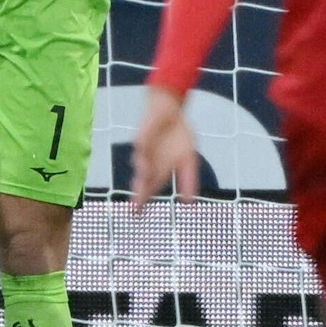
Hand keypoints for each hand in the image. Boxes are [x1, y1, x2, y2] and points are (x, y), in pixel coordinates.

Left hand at [130, 88, 199, 210]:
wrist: (173, 111)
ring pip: (141, 163)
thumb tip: (190, 203)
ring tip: (141, 184)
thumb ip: (189, 180)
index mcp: (160, 169)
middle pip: (142, 180)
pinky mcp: (142, 135)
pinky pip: (141, 143)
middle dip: (139, 193)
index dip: (143, 200)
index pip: (150, 188)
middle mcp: (149, 162)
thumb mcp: (189, 159)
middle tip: (135, 208)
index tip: (137, 215)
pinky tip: (141, 158)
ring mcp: (145, 149)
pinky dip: (142, 151)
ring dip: (142, 173)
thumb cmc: (180, 135)